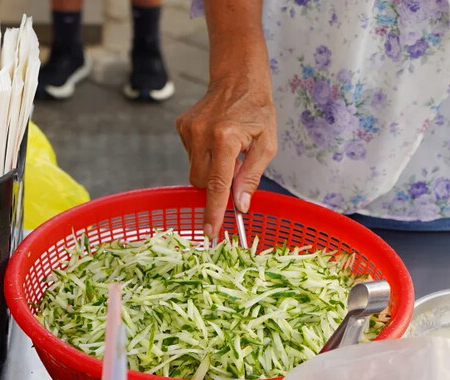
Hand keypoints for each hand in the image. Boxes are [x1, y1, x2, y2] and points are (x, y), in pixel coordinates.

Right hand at [176, 69, 276, 238]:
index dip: (214, 211)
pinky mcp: (181, 126)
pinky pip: (190, 156)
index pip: (217, 185)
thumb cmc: (258, 111)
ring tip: (227, 150)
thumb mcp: (267, 144)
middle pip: (201, 182)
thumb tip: (240, 205)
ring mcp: (188, 129)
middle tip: (235, 169)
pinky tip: (216, 139)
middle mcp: (202, 133)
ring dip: (211, 169)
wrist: (238, 78)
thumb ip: (252, 176)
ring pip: (195, 170)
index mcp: (226, 138)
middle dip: (216, 186)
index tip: (210, 231)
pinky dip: (204, 156)